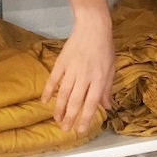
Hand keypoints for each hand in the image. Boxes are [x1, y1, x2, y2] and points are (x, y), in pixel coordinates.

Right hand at [41, 8, 114, 132]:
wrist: (93, 27)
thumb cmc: (105, 47)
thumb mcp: (112, 68)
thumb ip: (108, 88)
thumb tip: (107, 106)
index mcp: (99, 79)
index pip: (91, 103)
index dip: (85, 118)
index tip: (80, 130)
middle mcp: (85, 77)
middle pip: (75, 102)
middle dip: (70, 118)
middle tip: (65, 129)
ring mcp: (72, 69)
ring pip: (63, 93)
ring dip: (59, 108)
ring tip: (57, 120)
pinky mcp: (61, 62)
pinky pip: (53, 79)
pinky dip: (48, 91)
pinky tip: (44, 101)